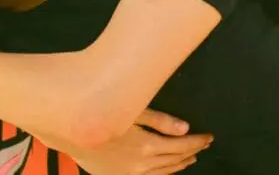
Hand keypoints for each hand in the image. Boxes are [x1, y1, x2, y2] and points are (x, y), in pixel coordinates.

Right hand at [62, 109, 211, 174]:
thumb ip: (160, 120)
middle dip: (192, 151)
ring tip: (191, 158)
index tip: (209, 137)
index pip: (181, 145)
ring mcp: (130, 173)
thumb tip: (185, 128)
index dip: (197, 142)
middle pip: (175, 159)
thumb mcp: (132, 110)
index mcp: (147, 145)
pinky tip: (168, 170)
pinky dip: (163, 174)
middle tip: (204, 144)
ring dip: (180, 164)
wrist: (69, 131)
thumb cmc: (101, 112)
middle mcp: (141, 164)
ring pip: (164, 172)